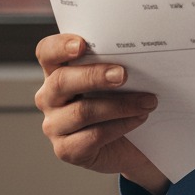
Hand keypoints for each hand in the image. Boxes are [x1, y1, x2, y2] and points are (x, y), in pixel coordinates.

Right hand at [35, 33, 169, 194]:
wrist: (134, 140)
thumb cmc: (123, 98)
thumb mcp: (119, 76)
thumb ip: (117, 61)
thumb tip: (139, 48)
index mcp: (58, 71)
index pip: (47, 52)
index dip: (59, 47)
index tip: (81, 45)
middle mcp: (50, 97)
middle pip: (61, 82)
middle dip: (94, 76)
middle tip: (123, 75)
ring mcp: (54, 125)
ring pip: (82, 111)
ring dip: (120, 105)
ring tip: (147, 101)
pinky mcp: (66, 150)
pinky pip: (92, 137)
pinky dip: (120, 125)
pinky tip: (139, 118)